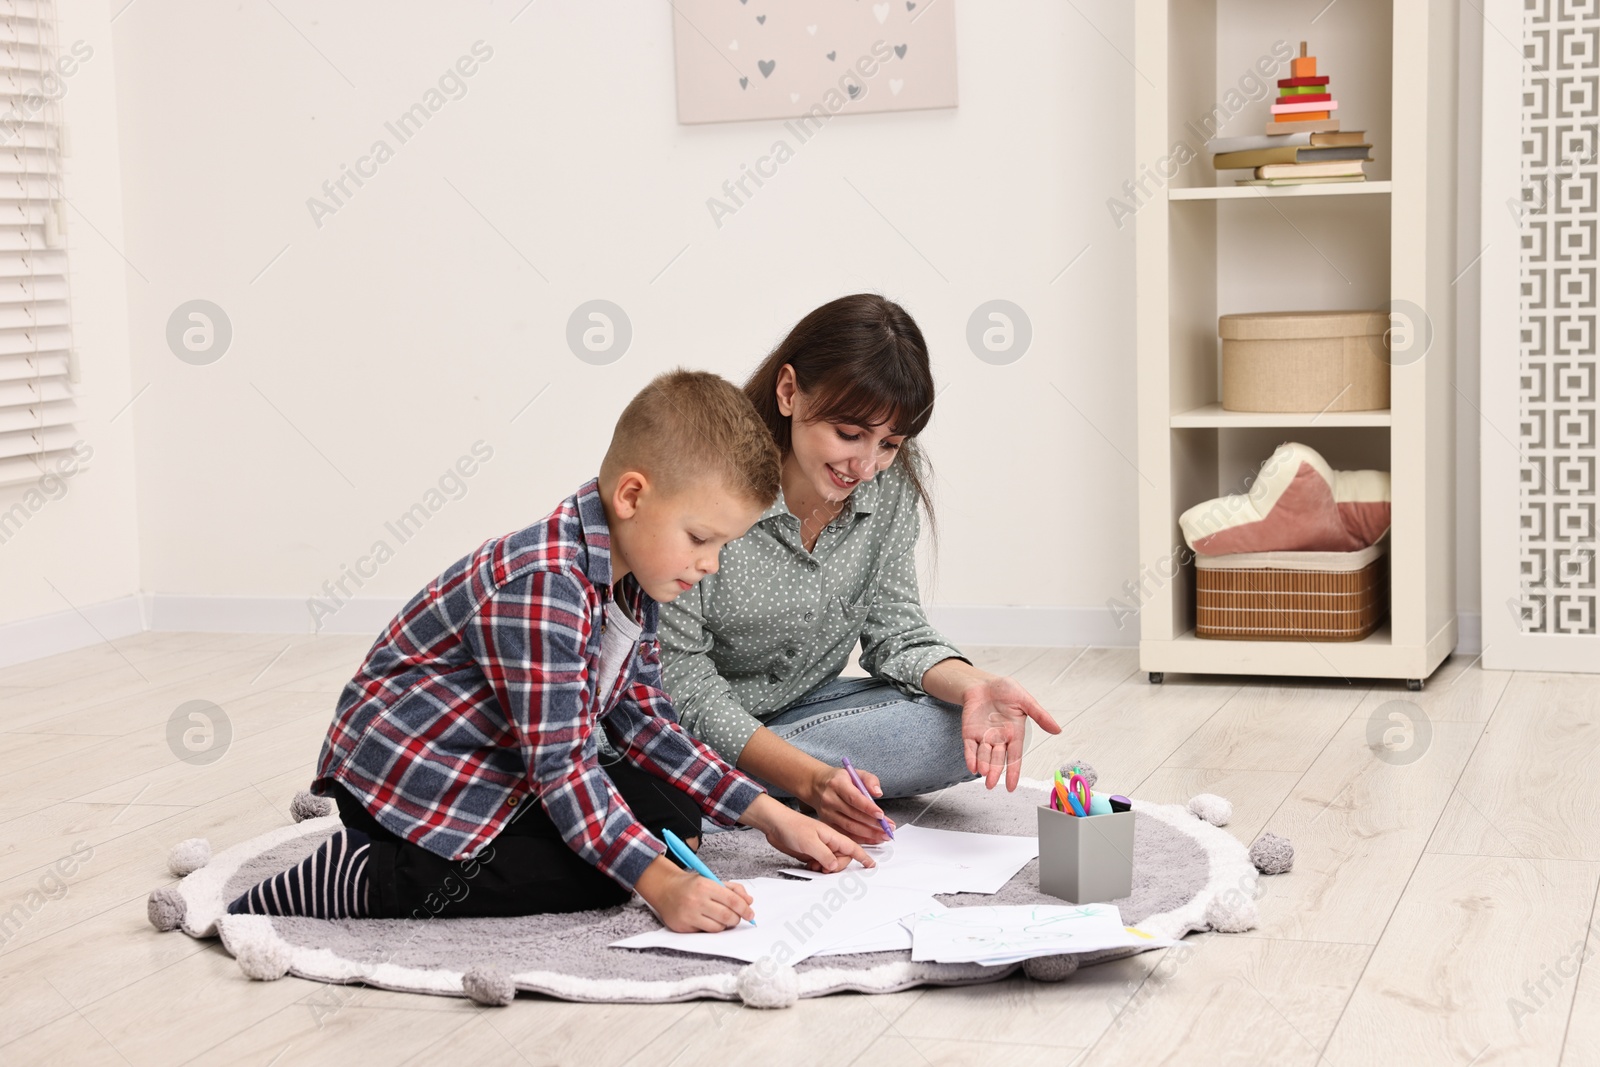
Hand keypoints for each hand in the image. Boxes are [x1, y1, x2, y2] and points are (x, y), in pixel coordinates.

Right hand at [634, 854, 753, 932]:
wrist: (665, 890)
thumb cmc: (692, 885)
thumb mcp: (711, 880)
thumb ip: (733, 889)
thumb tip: (749, 901)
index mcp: (705, 886)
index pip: (732, 901)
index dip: (745, 909)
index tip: (751, 914)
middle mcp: (696, 900)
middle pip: (727, 916)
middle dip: (737, 919)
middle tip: (737, 918)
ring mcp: (689, 915)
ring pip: (718, 928)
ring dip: (725, 925)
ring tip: (722, 918)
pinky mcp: (683, 927)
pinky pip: (705, 932)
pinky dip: (711, 928)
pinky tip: (708, 920)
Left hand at [752, 798, 875, 872]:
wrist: (774, 824)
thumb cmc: (791, 826)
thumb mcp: (810, 842)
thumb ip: (825, 855)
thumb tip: (834, 866)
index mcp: (833, 836)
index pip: (853, 848)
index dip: (863, 856)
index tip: (871, 865)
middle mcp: (828, 842)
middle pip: (843, 860)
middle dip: (836, 867)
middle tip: (824, 867)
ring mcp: (819, 848)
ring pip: (831, 864)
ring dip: (825, 869)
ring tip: (814, 865)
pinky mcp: (811, 853)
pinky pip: (820, 865)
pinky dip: (817, 869)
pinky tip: (809, 866)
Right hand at [804, 764, 894, 844]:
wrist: (817, 785)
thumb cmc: (839, 779)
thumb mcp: (855, 772)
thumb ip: (869, 780)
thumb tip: (878, 792)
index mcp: (837, 784)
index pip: (854, 798)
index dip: (868, 808)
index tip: (882, 815)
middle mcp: (830, 800)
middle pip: (853, 815)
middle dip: (874, 824)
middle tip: (889, 828)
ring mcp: (827, 813)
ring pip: (849, 827)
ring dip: (869, 834)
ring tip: (884, 836)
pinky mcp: (827, 823)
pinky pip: (845, 834)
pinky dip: (860, 839)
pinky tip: (872, 840)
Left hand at [959, 675, 1061, 789]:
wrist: (983, 682)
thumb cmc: (1005, 690)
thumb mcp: (1025, 700)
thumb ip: (1040, 715)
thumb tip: (1058, 730)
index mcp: (1014, 733)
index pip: (1015, 757)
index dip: (1013, 772)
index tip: (1011, 787)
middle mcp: (999, 739)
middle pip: (998, 759)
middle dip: (995, 772)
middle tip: (992, 784)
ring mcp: (984, 737)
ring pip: (984, 755)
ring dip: (984, 765)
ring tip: (984, 774)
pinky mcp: (970, 733)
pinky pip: (970, 748)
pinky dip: (970, 757)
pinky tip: (972, 766)